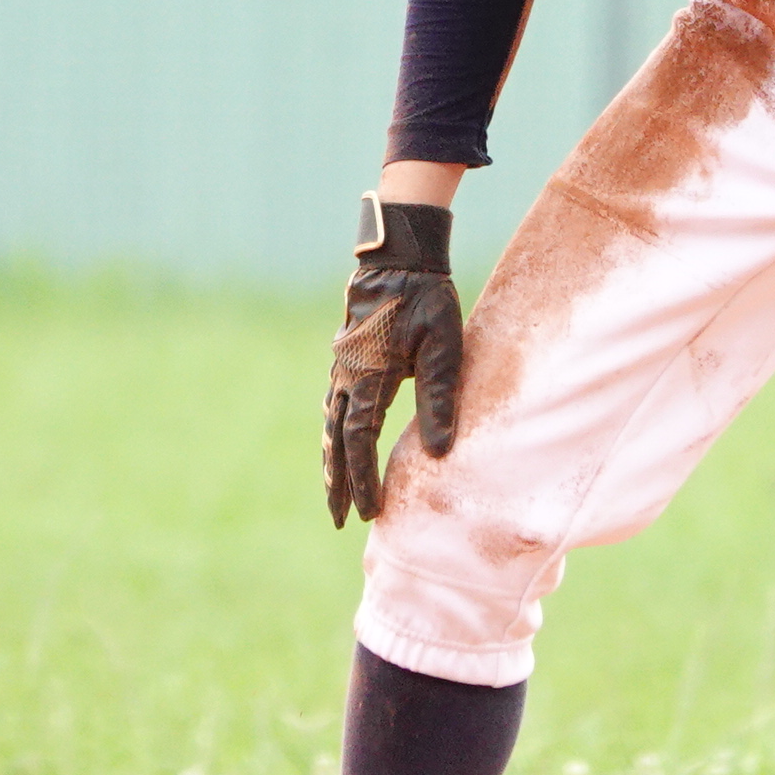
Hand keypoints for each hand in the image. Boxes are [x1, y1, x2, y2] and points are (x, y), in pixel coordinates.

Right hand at [326, 197, 463, 526]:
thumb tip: (439, 453)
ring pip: (331, 423)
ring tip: (335, 489)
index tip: (370, 513)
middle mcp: (347, 376)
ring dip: (332, 459)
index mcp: (369, 379)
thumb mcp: (444, 348)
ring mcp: (343, 365)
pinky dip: (335, 430)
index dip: (363, 480)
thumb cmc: (427, 298)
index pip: (359, 442)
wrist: (398, 255)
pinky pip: (335, 402)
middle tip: (339, 519)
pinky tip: (340, 439)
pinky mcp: (348, 355)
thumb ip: (440, 400)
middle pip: (335, 441)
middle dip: (337, 482)